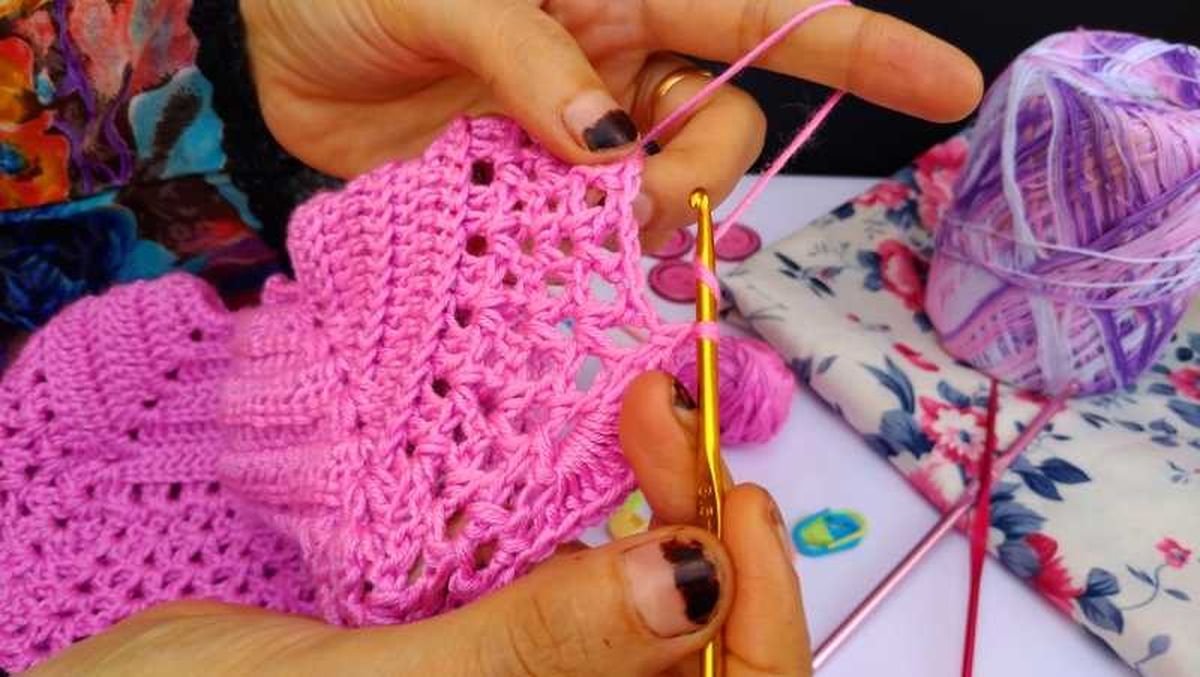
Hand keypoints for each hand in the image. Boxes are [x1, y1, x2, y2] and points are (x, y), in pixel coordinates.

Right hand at [28, 372, 808, 675]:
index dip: (764, 617)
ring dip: (663, 513)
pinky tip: (590, 466)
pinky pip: (584, 597)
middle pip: (703, 656)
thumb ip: (542, 652)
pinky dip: (602, 524)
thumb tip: (702, 582)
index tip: (735, 497)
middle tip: (670, 419)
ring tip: (640, 416)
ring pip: (650, 616)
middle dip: (707, 532)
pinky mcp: (493, 654)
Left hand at [240, 0, 981, 243]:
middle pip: (719, 128)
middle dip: (703, 171)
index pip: (761, 13)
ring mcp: (569, 145)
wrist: (263, 52)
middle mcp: (609, 66)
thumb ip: (530, 59)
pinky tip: (560, 268)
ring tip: (584, 231)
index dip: (860, 46)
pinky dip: (589, 265)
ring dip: (646, 228)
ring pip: (660, 196)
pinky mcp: (521, 205)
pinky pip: (586, 244)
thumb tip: (612, 143)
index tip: (949, 85)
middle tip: (633, 196)